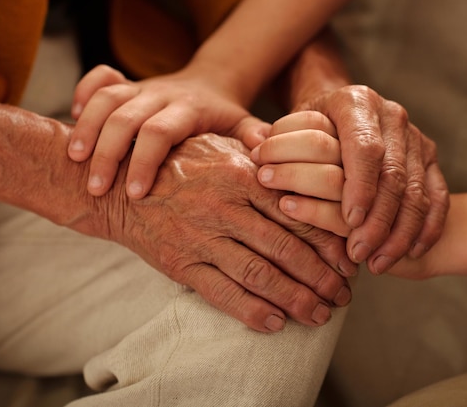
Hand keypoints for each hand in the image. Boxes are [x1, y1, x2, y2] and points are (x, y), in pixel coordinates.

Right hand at [67, 65, 269, 198]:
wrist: (212, 84)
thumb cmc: (225, 119)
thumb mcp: (243, 128)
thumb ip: (252, 140)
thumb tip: (263, 156)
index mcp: (188, 110)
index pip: (159, 132)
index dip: (144, 162)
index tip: (135, 194)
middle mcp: (161, 95)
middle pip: (124, 117)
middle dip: (107, 153)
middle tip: (95, 189)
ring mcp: (141, 87)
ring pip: (106, 99)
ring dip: (86, 128)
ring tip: (73, 160)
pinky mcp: (126, 84)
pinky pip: (98, 79)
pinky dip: (82, 94)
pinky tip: (70, 120)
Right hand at [95, 133, 354, 332]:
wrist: (118, 185)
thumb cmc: (177, 162)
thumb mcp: (218, 143)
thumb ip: (259, 149)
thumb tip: (304, 156)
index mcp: (241, 174)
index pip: (297, 212)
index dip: (327, 240)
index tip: (347, 260)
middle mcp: (225, 207)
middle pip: (285, 248)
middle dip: (321, 277)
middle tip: (343, 295)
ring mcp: (201, 237)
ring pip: (259, 275)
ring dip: (295, 299)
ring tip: (320, 315)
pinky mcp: (180, 264)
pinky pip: (221, 293)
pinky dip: (250, 311)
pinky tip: (275, 323)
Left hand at [262, 99, 448, 274]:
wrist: (347, 116)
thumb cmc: (311, 129)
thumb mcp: (290, 128)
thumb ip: (276, 140)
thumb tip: (254, 152)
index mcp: (355, 102)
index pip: (364, 147)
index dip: (360, 186)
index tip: (350, 220)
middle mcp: (390, 115)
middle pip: (394, 174)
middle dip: (379, 219)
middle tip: (360, 253)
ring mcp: (415, 137)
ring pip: (417, 190)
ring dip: (399, 231)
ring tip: (378, 263)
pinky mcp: (431, 160)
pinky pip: (438, 197)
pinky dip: (427, 227)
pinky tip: (412, 252)